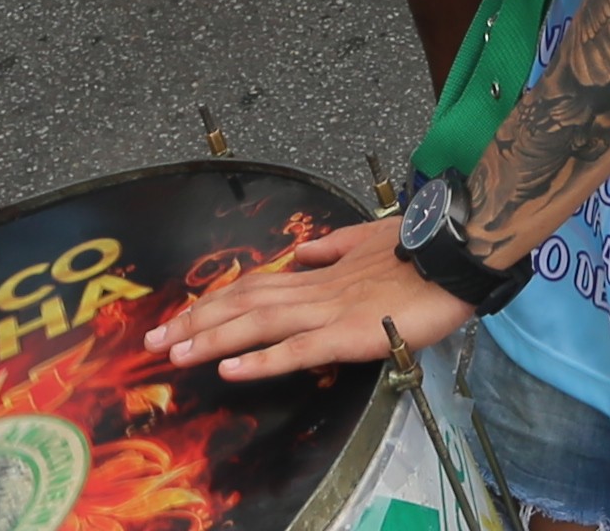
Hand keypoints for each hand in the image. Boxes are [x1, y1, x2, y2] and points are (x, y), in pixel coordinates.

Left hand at [146, 213, 470, 381]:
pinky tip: (230, 368)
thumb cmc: (423, 249)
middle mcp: (316, 289)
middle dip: (195, 321)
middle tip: (152, 340)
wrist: (457, 253)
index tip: (180, 314)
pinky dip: (260, 359)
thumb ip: (335, 248)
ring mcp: (329, 310)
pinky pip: (297, 349)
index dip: (215, 300)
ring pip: (259, 323)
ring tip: (173, 353)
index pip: (256, 286)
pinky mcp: (348, 333)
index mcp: (321, 272)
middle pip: (244, 303)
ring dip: (211, 338)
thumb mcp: (372, 240)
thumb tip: (303, 252)